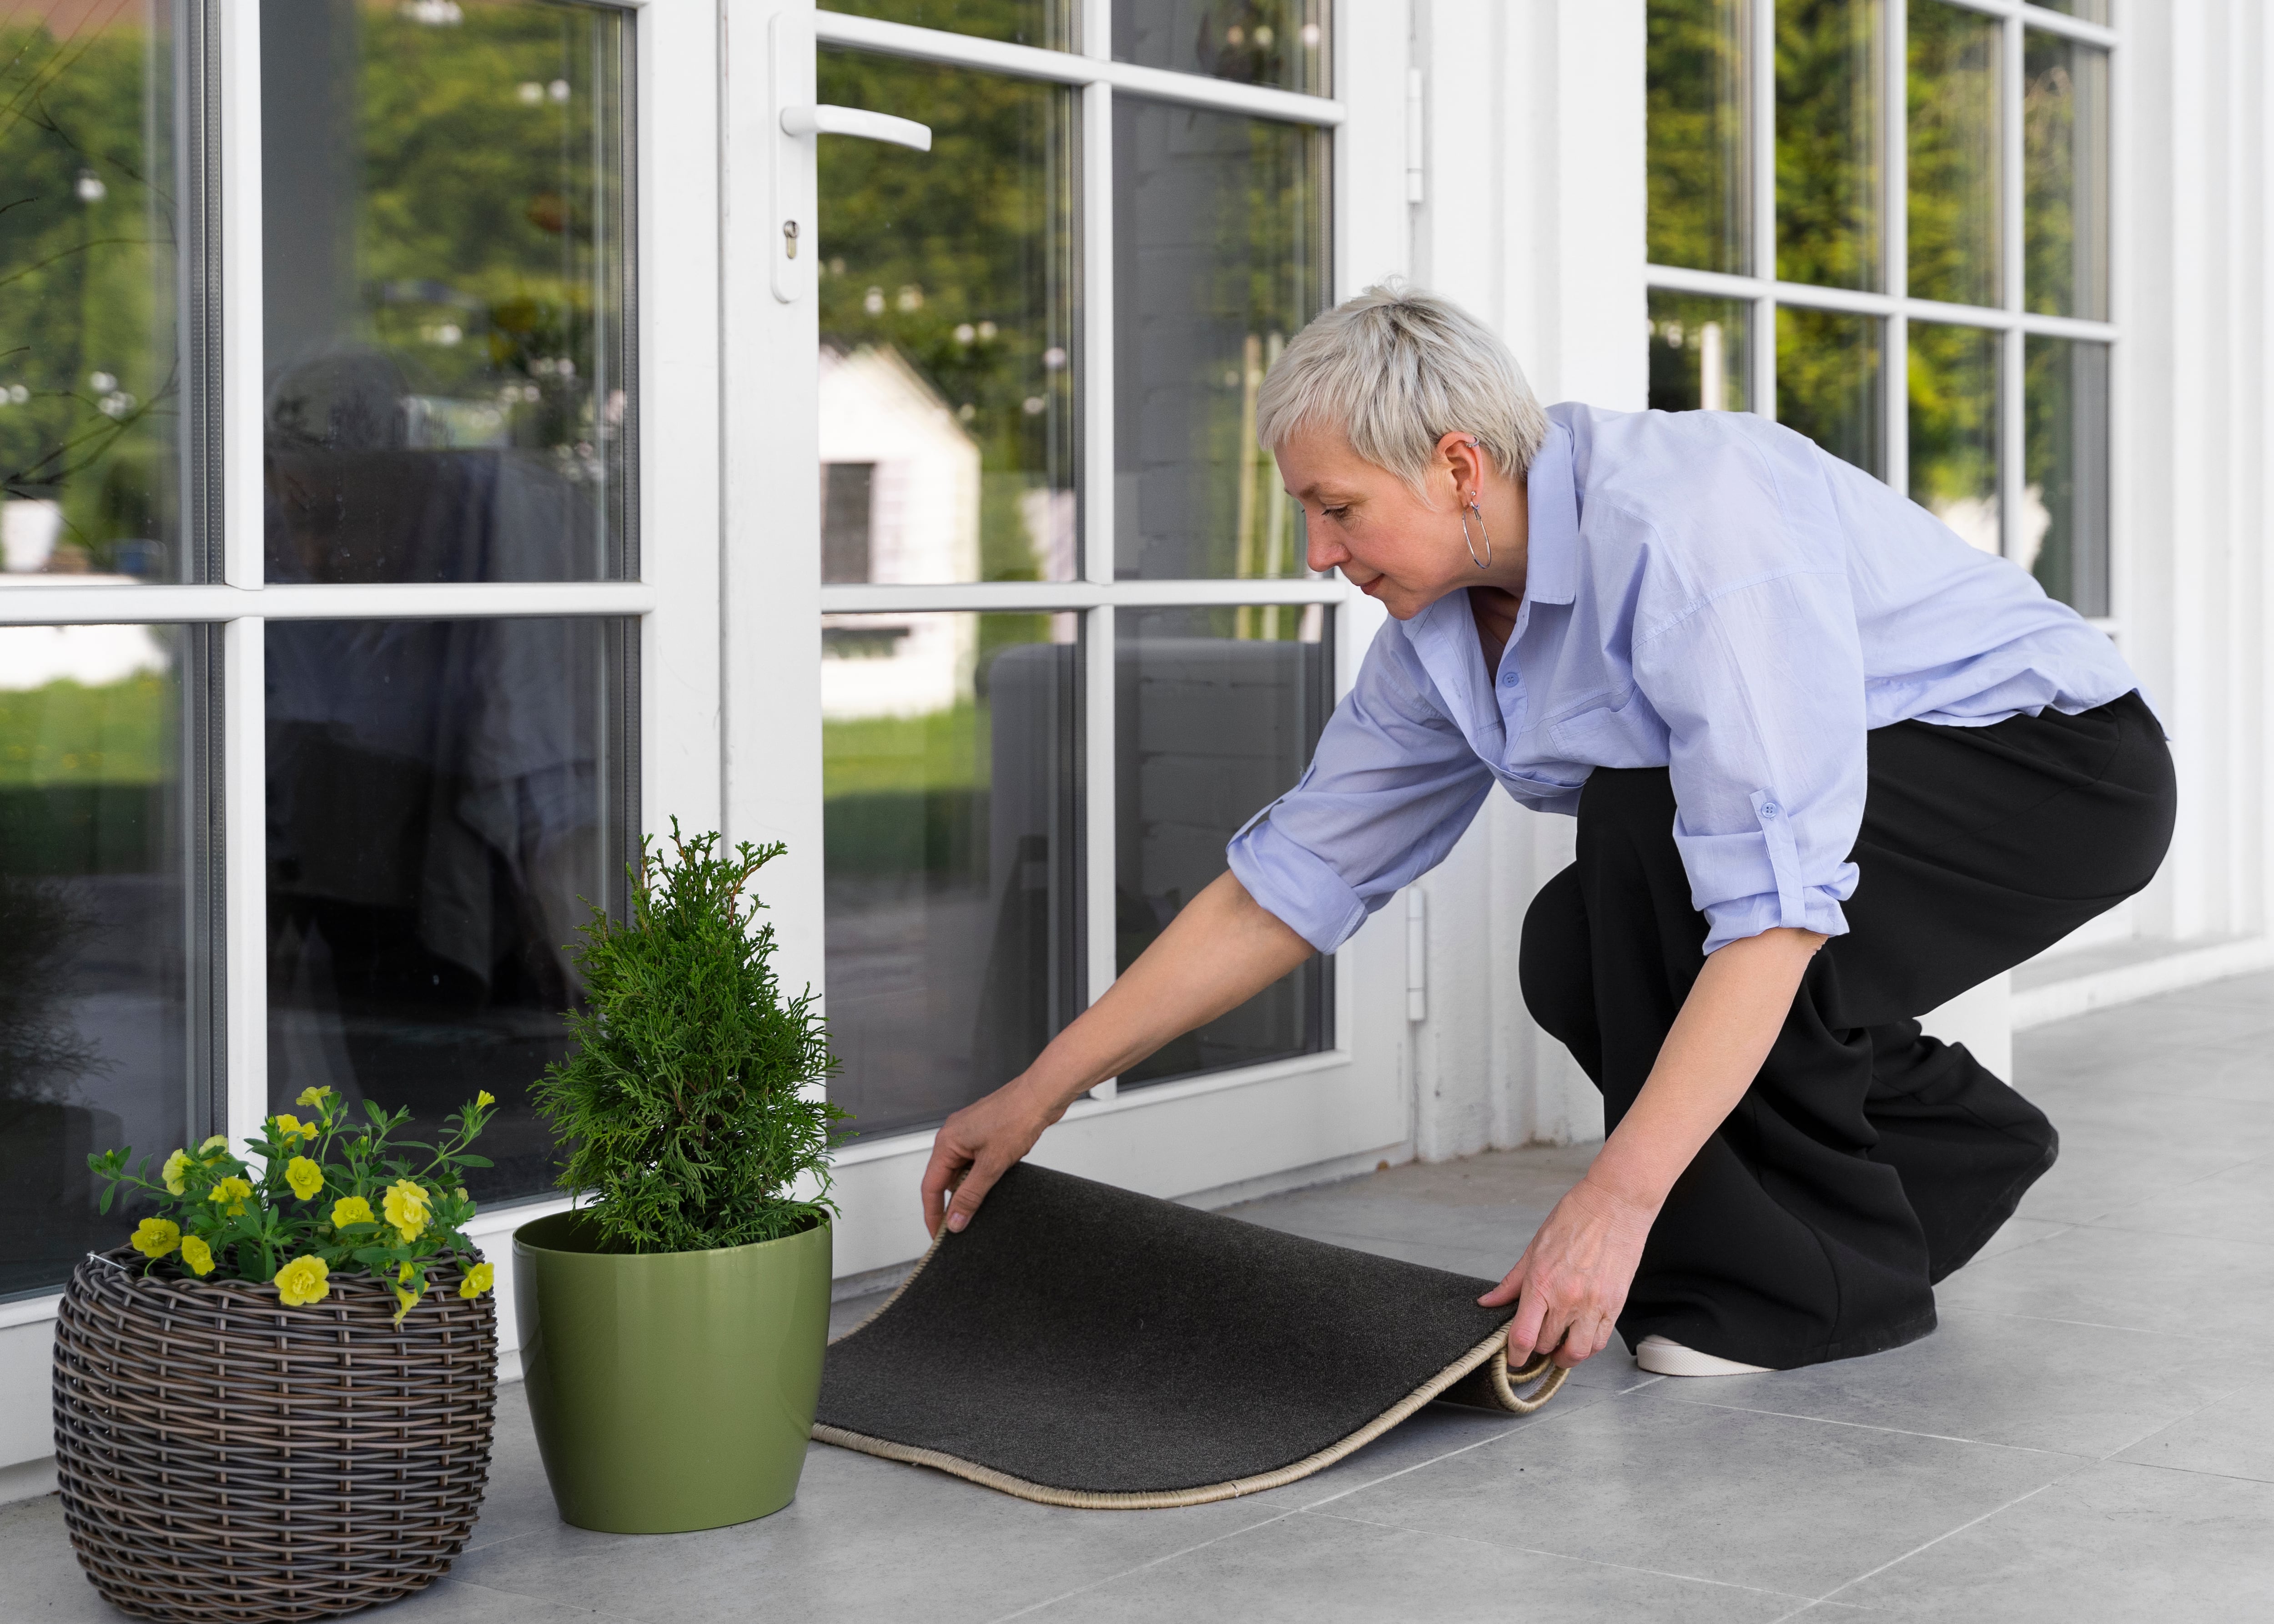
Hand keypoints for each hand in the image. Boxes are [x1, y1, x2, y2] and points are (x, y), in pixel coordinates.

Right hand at [919, 1075, 1063, 1238]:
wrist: (1041, 1095)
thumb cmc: (1016, 1118)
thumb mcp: (991, 1165)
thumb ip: (970, 1195)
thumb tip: (954, 1221)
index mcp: (947, 1142)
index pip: (931, 1186)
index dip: (933, 1213)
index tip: (938, 1234)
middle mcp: (953, 1136)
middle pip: (945, 1179)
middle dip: (955, 1201)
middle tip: (965, 1224)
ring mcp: (969, 1133)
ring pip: (962, 1170)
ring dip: (972, 1186)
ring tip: (987, 1200)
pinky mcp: (985, 1133)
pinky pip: (976, 1161)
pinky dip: (983, 1174)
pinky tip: (997, 1180)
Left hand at [1478, 1176, 1658, 1368]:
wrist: (1615, 1204)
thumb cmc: (1575, 1219)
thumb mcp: (1534, 1248)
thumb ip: (1511, 1282)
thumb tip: (1488, 1301)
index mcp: (1541, 1283)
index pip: (1523, 1336)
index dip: (1515, 1356)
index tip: (1513, 1360)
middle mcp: (1567, 1299)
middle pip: (1546, 1345)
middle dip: (1537, 1348)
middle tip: (1536, 1341)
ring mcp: (1593, 1304)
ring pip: (1576, 1352)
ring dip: (1564, 1355)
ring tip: (1558, 1347)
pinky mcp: (1615, 1305)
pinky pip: (1599, 1341)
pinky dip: (1587, 1347)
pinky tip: (1579, 1336)